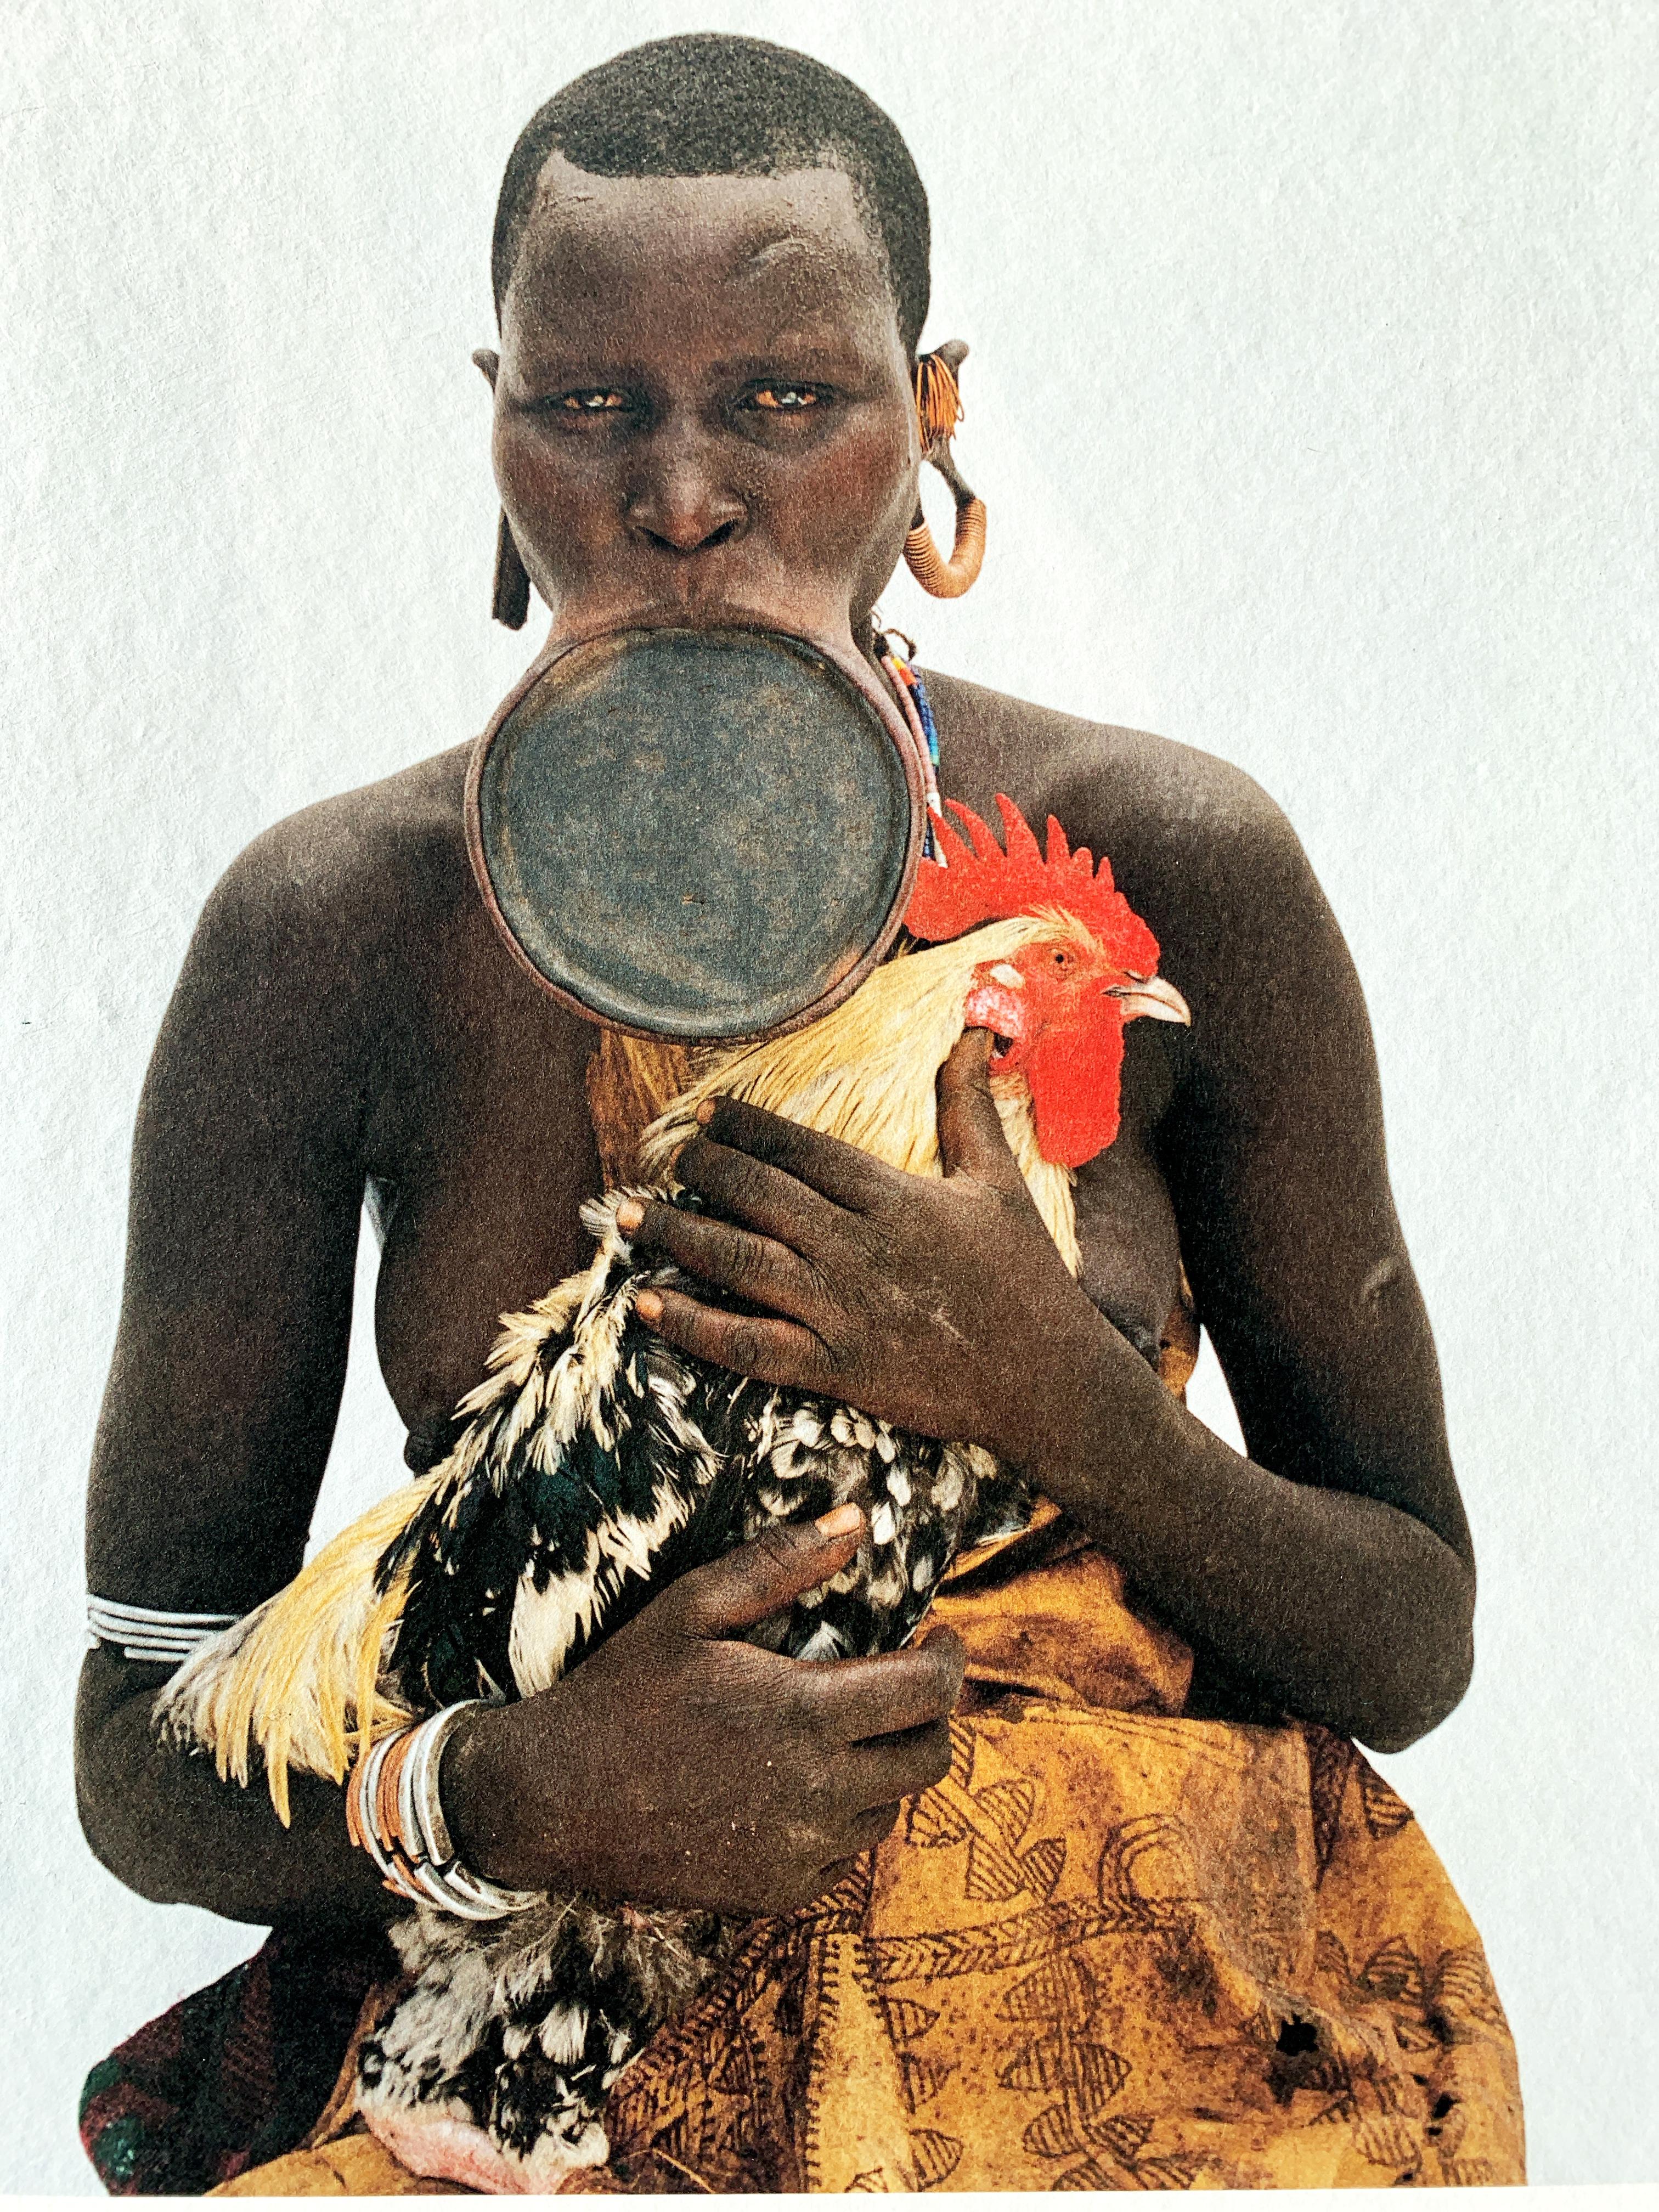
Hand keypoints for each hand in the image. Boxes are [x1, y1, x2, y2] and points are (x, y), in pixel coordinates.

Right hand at [442, 1511, 964, 1914]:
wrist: (551, 1799)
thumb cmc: (623, 1691)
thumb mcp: (693, 1607)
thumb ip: (780, 1562)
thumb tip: (858, 1517)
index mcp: (805, 1714)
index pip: (930, 1693)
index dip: (952, 1659)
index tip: (942, 1637)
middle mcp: (817, 1794)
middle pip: (931, 1759)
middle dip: (934, 1716)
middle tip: (906, 1684)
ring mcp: (799, 1853)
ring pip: (892, 1810)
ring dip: (886, 1767)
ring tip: (843, 1732)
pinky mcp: (777, 1893)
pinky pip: (845, 1856)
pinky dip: (842, 1818)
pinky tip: (799, 1784)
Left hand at [621, 1029, 1107, 1466]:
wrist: (1049, 1380)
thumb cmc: (1026, 1277)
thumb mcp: (1000, 1182)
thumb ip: (969, 1108)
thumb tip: (972, 1034)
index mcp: (895, 1197)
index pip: (802, 1149)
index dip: (746, 1127)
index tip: (706, 1112)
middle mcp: (861, 1247)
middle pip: (761, 1196)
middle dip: (703, 1171)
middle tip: (666, 1156)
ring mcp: (845, 1310)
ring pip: (742, 1261)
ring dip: (678, 1234)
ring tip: (626, 1214)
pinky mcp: (837, 1369)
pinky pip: (750, 1345)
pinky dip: (694, 1325)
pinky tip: (646, 1303)